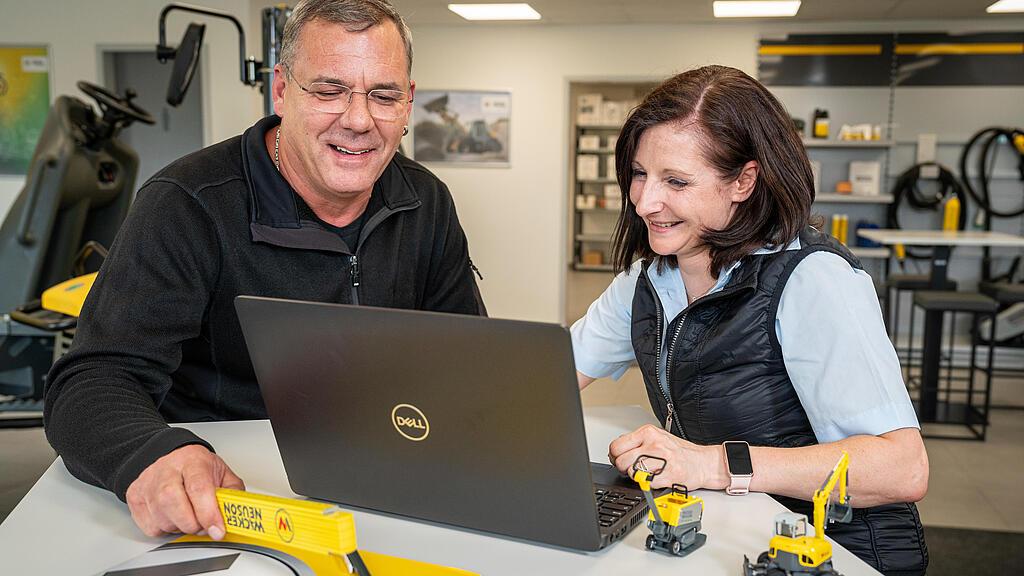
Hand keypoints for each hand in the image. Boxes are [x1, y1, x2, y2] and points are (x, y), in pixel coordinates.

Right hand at [125, 444, 244, 537]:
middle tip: (203, 525)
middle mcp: (167, 470)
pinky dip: (165, 529)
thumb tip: (236, 515)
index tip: (218, 530)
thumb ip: (232, 493)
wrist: (171, 456)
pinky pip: (150, 527)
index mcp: (192, 461)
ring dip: (180, 527)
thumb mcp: (221, 473)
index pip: (198, 488)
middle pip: (174, 504)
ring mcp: (147, 483)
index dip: (209, 513)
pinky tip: (172, 517)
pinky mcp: (134, 497)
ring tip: (188, 516)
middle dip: (193, 524)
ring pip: (161, 519)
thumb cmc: (197, 466)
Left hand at [608, 424, 722, 489]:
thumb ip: (637, 442)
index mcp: (649, 433)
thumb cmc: (681, 452)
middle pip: (621, 461)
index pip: (616, 445)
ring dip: (635, 476)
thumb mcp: (657, 438)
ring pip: (631, 472)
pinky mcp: (667, 476)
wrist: (704, 463)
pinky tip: (656, 478)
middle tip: (632, 468)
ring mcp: (661, 460)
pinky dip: (648, 484)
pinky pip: (646, 483)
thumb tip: (617, 450)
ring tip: (646, 473)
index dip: (615, 456)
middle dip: (623, 468)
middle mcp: (654, 444)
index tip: (620, 459)